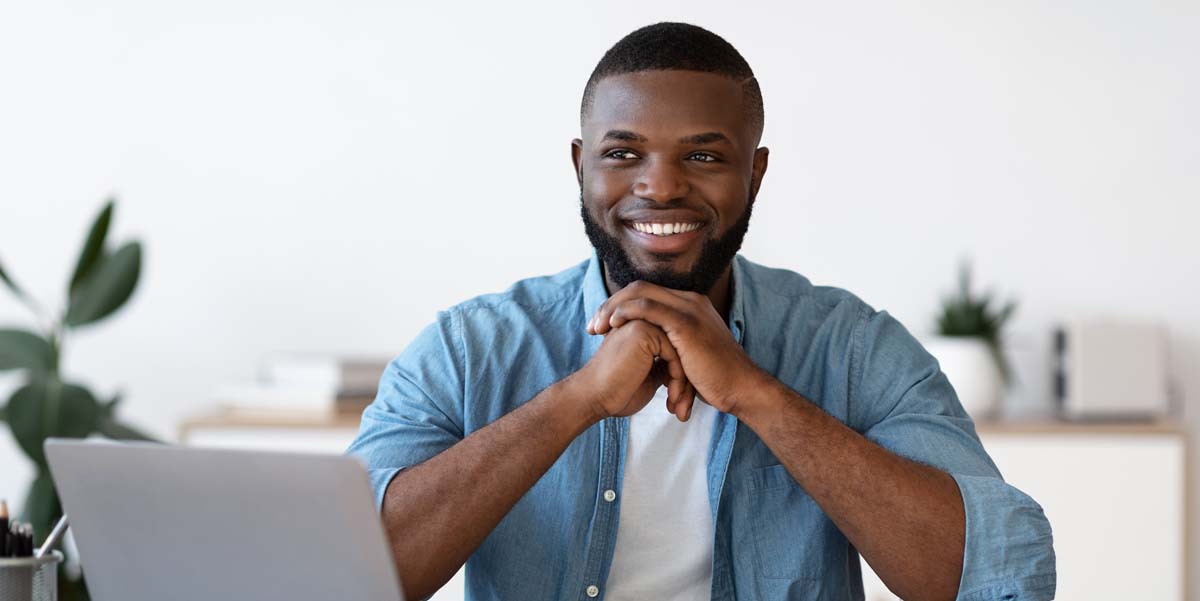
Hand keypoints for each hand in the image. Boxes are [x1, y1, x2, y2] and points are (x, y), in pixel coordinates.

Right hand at [571, 319, 694, 420]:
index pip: (677, 347)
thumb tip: (687, 367)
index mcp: (642, 328)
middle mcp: (642, 319)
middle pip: (682, 347)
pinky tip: (672, 398)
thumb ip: (666, 364)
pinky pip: (675, 353)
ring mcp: (642, 321)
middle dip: (687, 380)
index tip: (682, 403)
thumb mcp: (650, 376)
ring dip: (684, 382)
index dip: (683, 376)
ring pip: (682, 351)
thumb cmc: (618, 392)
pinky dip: (678, 379)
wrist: (594, 398)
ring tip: (679, 406)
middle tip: (685, 408)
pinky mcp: (643, 330)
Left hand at [587, 280, 763, 415]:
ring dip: (612, 308)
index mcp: (689, 306)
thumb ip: (671, 347)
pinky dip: (626, 313)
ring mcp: (689, 308)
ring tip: (596, 328)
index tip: (600, 327)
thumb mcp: (689, 356)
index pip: (646, 294)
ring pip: (639, 293)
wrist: (741, 389)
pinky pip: (648, 307)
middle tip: (592, 326)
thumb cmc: (715, 380)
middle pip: (639, 288)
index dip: (619, 307)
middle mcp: (689, 300)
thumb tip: (651, 355)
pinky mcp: (686, 322)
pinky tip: (612, 326)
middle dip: (610, 305)